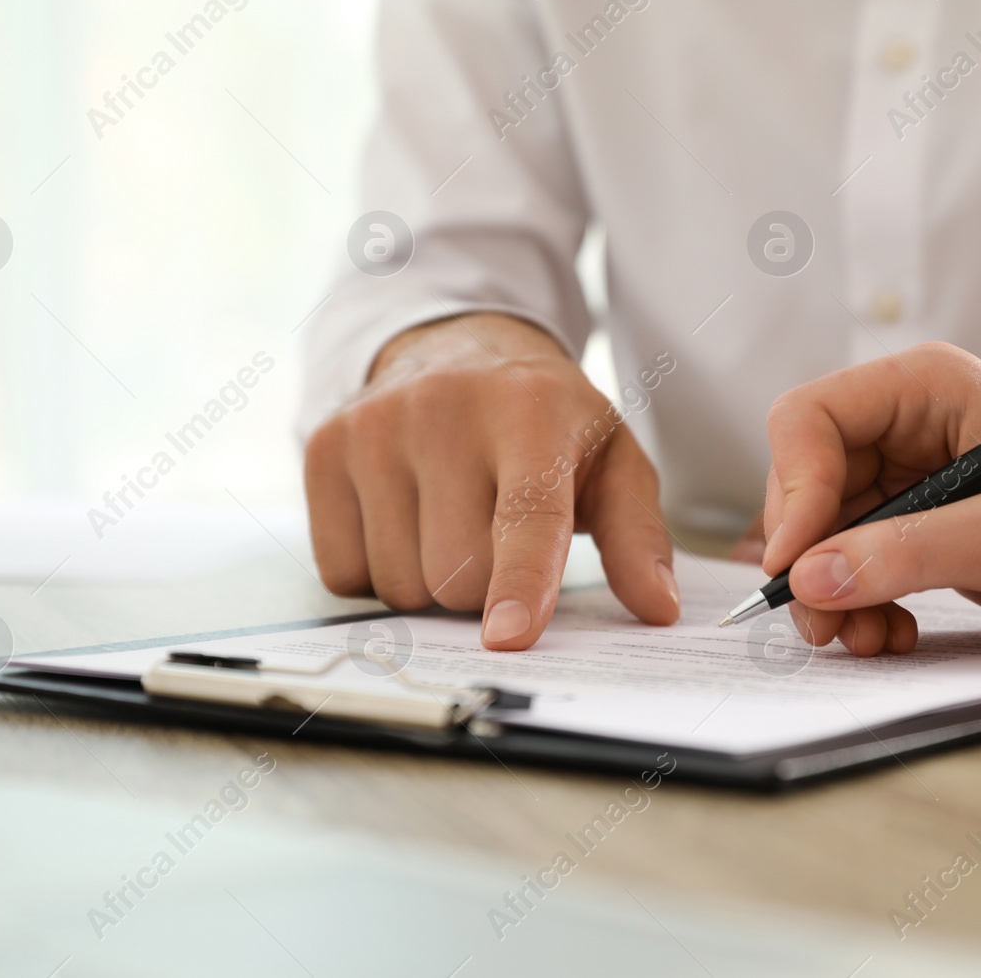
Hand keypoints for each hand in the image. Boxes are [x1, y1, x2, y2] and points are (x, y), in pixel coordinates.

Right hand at [304, 312, 678, 649]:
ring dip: (430, 583)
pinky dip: (376, 571)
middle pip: (457, 575)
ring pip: (398, 583)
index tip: (510, 636)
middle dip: (484, 588)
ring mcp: (373, 427)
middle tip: (497, 535)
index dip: (520, 584)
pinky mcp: (323, 449)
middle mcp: (443, 409)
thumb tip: (657, 608)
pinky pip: (342, 573)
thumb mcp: (610, 460)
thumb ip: (638, 536)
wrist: (457, 345)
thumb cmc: (544, 419)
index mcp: (529, 410)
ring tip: (451, 520)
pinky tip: (402, 518)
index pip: (524, 517)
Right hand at [762, 343, 980, 654]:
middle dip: (810, 557)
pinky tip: (891, 632)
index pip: (810, 420)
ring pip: (820, 533)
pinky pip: (850, 564)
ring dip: (830, 593)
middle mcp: (905, 425)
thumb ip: (908, 551)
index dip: (792, 489)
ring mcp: (906, 479)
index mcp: (925, 388)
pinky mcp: (915, 529)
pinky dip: (856, 605)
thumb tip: (811, 578)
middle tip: (824, 622)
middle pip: (803, 483)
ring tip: (867, 638)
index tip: (795, 563)